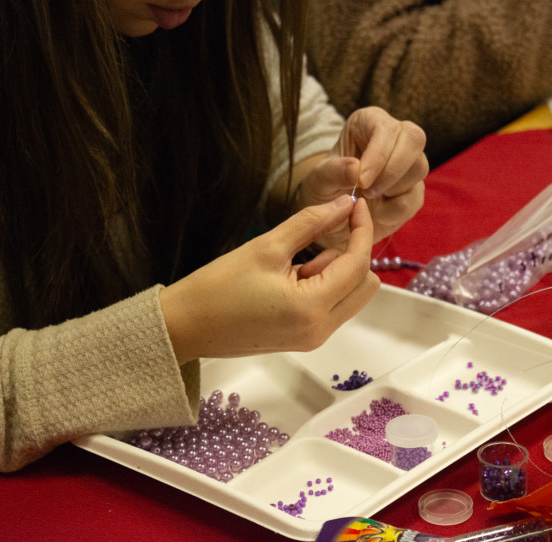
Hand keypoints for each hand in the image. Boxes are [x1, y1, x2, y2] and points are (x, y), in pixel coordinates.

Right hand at [159, 195, 379, 361]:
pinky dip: (324, 286)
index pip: (358, 264)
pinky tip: (290, 277)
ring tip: (292, 263)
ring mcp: (314, 338)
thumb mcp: (267, 247)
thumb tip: (343, 204)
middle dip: (352, 255)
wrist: (186, 326)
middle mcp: (320, 330)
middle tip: (318, 237)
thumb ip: (311, 224)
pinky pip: (332, 307)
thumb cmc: (218, 286)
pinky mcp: (304, 340)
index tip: (356, 204)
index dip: (361, 230)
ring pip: (351, 297)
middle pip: (365, 286)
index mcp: (312, 307)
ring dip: (336, 272)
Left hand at [296, 106, 426, 249]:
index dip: (379, 154)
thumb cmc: (324, 188)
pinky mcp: (413, 188)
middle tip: (369, 192)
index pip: (386, 128)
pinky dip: (396, 210)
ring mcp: (409, 163)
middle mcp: (394, 137)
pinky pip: (415, 197)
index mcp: (368, 122)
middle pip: (414, 139)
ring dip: (393, 189)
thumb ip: (333, 172)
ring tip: (368, 199)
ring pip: (419, 168)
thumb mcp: (318, 180)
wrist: (332, 217)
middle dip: (392, 170)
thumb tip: (356, 168)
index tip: (362, 181)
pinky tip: (377, 212)